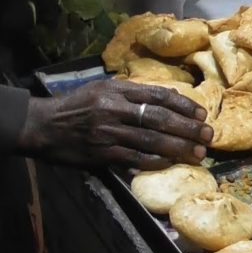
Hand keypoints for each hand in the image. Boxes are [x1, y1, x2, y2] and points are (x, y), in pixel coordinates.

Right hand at [17, 80, 213, 170]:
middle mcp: (114, 109)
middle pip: (159, 118)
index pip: (158, 96)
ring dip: (178, 147)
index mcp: (117, 91)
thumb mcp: (104, 89)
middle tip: (208, 135)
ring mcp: (108, 133)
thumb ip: (135, 92)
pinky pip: (135, 158)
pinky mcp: (102, 154)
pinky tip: (172, 163)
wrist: (43, 125)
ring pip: (151, 140)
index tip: (202, 113)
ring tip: (198, 152)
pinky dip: (156, 161)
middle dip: (188, 128)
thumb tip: (172, 97)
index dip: (184, 105)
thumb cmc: (79, 105)